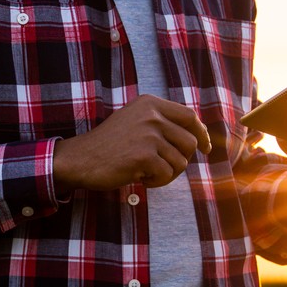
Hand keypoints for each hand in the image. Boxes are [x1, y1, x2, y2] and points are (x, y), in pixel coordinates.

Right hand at [54, 94, 210, 190]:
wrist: (81, 159)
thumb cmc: (109, 145)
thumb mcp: (135, 121)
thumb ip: (161, 122)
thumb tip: (198, 136)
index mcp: (150, 104)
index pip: (189, 116)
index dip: (202, 133)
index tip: (205, 148)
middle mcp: (152, 115)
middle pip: (190, 142)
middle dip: (182, 159)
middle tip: (163, 168)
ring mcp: (148, 134)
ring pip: (181, 162)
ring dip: (167, 173)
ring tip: (146, 172)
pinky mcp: (144, 155)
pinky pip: (167, 174)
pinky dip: (157, 182)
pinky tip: (140, 178)